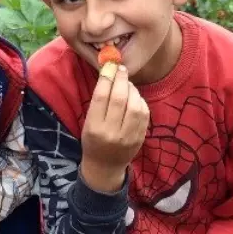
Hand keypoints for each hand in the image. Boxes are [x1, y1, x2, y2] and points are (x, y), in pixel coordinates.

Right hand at [79, 64, 148, 192]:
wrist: (105, 167)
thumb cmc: (93, 141)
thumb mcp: (88, 123)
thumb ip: (98, 102)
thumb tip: (110, 74)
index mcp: (94, 128)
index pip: (101, 97)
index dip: (107, 78)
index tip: (110, 66)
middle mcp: (111, 133)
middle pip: (119, 99)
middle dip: (121, 80)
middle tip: (121, 69)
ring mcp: (128, 137)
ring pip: (135, 105)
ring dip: (132, 89)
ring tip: (127, 84)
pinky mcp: (140, 138)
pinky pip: (144, 114)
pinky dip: (140, 101)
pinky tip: (135, 97)